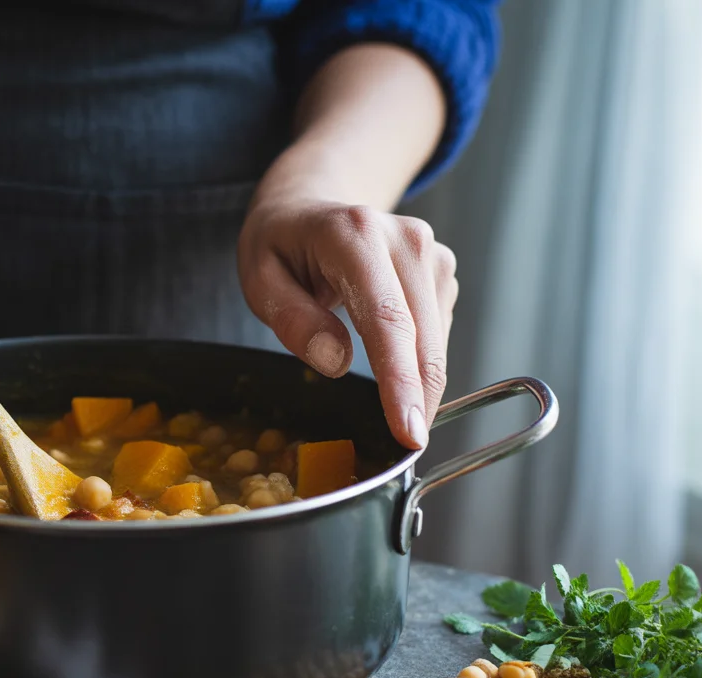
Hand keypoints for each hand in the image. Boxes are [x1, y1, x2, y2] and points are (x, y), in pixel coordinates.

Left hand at [238, 197, 457, 449]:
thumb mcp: (260, 280)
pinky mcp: (440, 267)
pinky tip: (391, 362)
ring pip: (437, 337)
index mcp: (352, 235)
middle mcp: (402, 238)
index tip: (408, 431)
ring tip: (393, 411)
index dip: (400, 382)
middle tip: (408, 449)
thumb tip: (336, 362)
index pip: (386, 320)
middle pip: (422, 334)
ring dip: (421, 383)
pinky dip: (419, 360)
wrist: (310, 204)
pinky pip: (438, 329)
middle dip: (420, 397)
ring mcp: (428, 250)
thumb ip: (293, 320)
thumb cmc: (280, 246)